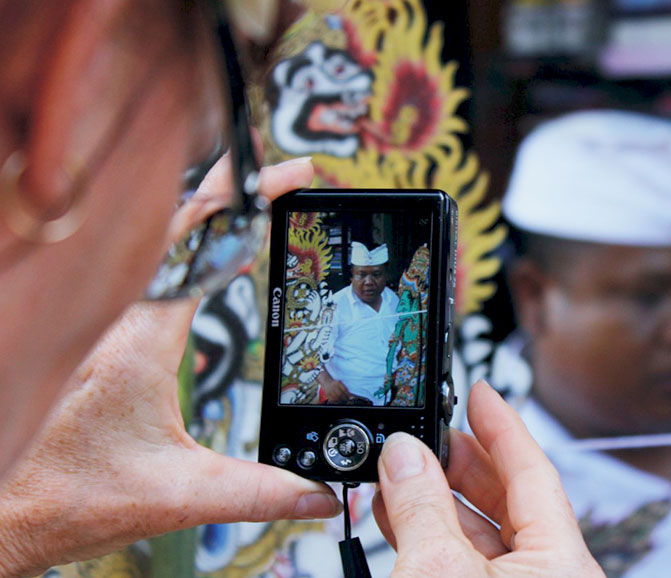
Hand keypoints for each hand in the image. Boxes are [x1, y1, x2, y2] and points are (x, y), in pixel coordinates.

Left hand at [0, 157, 341, 577]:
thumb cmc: (58, 498)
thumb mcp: (176, 496)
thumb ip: (258, 491)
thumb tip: (318, 493)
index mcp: (138, 338)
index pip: (203, 239)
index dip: (253, 196)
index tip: (295, 175)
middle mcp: (108, 316)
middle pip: (175, 221)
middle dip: (233, 190)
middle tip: (280, 176)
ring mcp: (91, 322)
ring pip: (148, 244)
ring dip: (200, 220)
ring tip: (248, 209)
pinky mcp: (82, 337)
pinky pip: (134, 274)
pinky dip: (174, 256)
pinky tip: (195, 274)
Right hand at [317, 371, 351, 403]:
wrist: (326, 382)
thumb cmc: (335, 384)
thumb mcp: (340, 383)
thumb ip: (345, 389)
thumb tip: (351, 396)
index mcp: (338, 383)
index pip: (344, 389)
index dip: (348, 394)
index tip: (352, 398)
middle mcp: (333, 386)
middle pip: (340, 394)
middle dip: (345, 399)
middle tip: (348, 401)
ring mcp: (330, 390)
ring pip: (336, 398)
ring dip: (340, 401)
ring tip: (343, 402)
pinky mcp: (327, 394)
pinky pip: (332, 400)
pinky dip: (336, 402)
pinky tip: (338, 402)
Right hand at [371, 381, 605, 577]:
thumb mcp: (437, 568)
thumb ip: (420, 506)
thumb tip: (404, 454)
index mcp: (562, 562)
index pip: (535, 471)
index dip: (503, 425)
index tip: (481, 393)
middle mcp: (547, 575)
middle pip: (506, 497)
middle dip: (460, 460)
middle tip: (427, 431)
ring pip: (477, 531)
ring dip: (433, 498)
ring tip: (399, 469)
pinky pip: (459, 559)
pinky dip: (426, 534)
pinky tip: (395, 514)